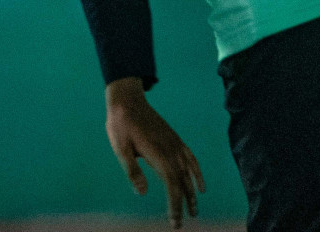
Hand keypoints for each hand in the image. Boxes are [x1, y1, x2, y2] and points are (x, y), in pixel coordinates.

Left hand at [104, 77, 203, 228]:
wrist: (128, 100)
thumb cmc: (120, 125)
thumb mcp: (120, 148)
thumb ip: (132, 171)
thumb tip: (142, 193)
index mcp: (158, 156)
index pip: (172, 187)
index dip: (175, 205)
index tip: (175, 222)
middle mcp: (172, 152)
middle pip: (182, 183)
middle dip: (183, 205)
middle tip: (181, 224)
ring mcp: (176, 145)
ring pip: (189, 174)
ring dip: (191, 194)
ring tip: (193, 211)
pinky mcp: (176, 140)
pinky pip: (192, 160)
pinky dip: (197, 174)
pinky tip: (200, 186)